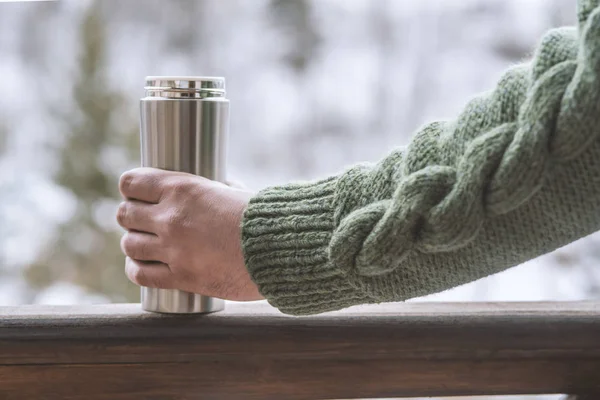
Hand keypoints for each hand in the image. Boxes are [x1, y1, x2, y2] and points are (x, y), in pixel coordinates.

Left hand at [116, 167, 262, 300]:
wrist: (279, 250)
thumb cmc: (264, 219)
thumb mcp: (235, 192)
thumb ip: (217, 189)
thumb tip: (218, 186)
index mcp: (183, 189)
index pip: (132, 183)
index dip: (131, 188)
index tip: (136, 194)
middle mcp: (171, 218)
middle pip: (125, 214)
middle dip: (132, 216)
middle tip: (142, 221)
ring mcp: (173, 249)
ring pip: (129, 245)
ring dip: (135, 243)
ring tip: (146, 244)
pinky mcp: (180, 277)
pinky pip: (141, 274)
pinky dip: (138, 269)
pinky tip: (144, 265)